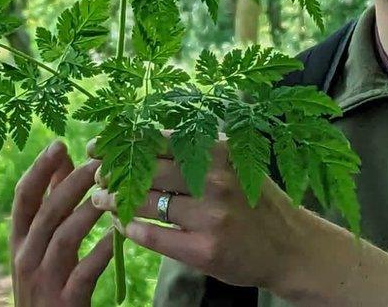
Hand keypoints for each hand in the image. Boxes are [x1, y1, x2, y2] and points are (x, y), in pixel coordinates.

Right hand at [10, 140, 113, 305]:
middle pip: (46, 213)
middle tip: (97, 162)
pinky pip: (84, 272)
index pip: (23, 198)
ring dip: (88, 212)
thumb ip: (51, 203)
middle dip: (71, 184)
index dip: (38, 169)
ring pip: (63, 238)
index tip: (59, 143)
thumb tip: (62, 158)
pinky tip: (119, 236)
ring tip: (112, 192)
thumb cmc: (48, 281)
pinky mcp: (64, 303)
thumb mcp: (41, 245)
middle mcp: (25, 258)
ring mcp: (43, 281)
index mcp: (18, 241)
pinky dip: (101, 252)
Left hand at [87, 130, 300, 290]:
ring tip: (101, 199)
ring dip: (115, 201)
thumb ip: (195, 150)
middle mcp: (214, 181)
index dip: (123, 142)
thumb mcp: (233, 163)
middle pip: (147, 170)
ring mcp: (210, 217)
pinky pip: (154, 236)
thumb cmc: (254, 200)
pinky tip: (122, 224)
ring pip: (146, 203)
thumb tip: (141, 136)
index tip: (98, 147)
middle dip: (114, 172)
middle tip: (97, 175)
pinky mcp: (204, 251)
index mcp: (218, 152)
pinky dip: (132, 228)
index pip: (158, 140)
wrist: (289, 247)